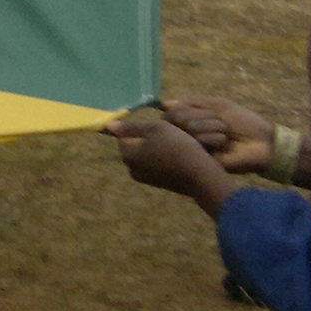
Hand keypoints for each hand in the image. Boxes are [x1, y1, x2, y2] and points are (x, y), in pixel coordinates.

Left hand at [103, 113, 235, 205]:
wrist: (201, 174)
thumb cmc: (177, 146)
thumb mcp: (155, 128)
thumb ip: (131, 126)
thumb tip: (109, 125)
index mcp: (128, 156)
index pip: (124, 137)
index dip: (140, 129)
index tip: (157, 129)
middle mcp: (132, 170)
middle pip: (135, 148)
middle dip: (147, 140)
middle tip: (167, 136)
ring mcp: (146, 179)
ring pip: (146, 157)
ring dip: (156, 149)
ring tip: (174, 145)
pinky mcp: (159, 184)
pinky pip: (157, 166)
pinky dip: (164, 160)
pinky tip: (178, 156)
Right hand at [159, 95, 275, 174]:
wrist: (263, 142)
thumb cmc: (243, 121)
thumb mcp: (218, 105)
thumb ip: (192, 102)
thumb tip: (163, 103)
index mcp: (192, 122)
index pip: (171, 112)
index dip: (185, 109)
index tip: (203, 111)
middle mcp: (189, 136)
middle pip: (178, 119)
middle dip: (203, 117)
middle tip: (221, 123)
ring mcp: (195, 149)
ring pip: (188, 130)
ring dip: (212, 127)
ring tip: (226, 136)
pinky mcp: (202, 161)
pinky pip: (198, 144)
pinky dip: (213, 139)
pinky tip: (225, 145)